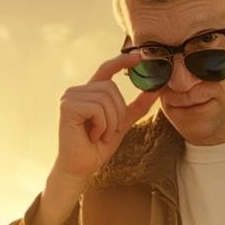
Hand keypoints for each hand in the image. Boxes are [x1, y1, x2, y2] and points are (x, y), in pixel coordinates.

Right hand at [55, 52, 162, 178]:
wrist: (81, 168)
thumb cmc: (98, 147)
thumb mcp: (122, 123)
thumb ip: (136, 106)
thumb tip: (156, 88)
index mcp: (89, 93)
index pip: (106, 69)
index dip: (122, 61)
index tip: (139, 57)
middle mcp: (77, 91)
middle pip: (111, 87)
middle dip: (118, 112)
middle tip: (109, 131)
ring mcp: (70, 97)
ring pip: (105, 98)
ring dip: (110, 122)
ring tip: (100, 135)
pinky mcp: (67, 107)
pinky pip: (97, 108)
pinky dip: (101, 125)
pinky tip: (93, 136)